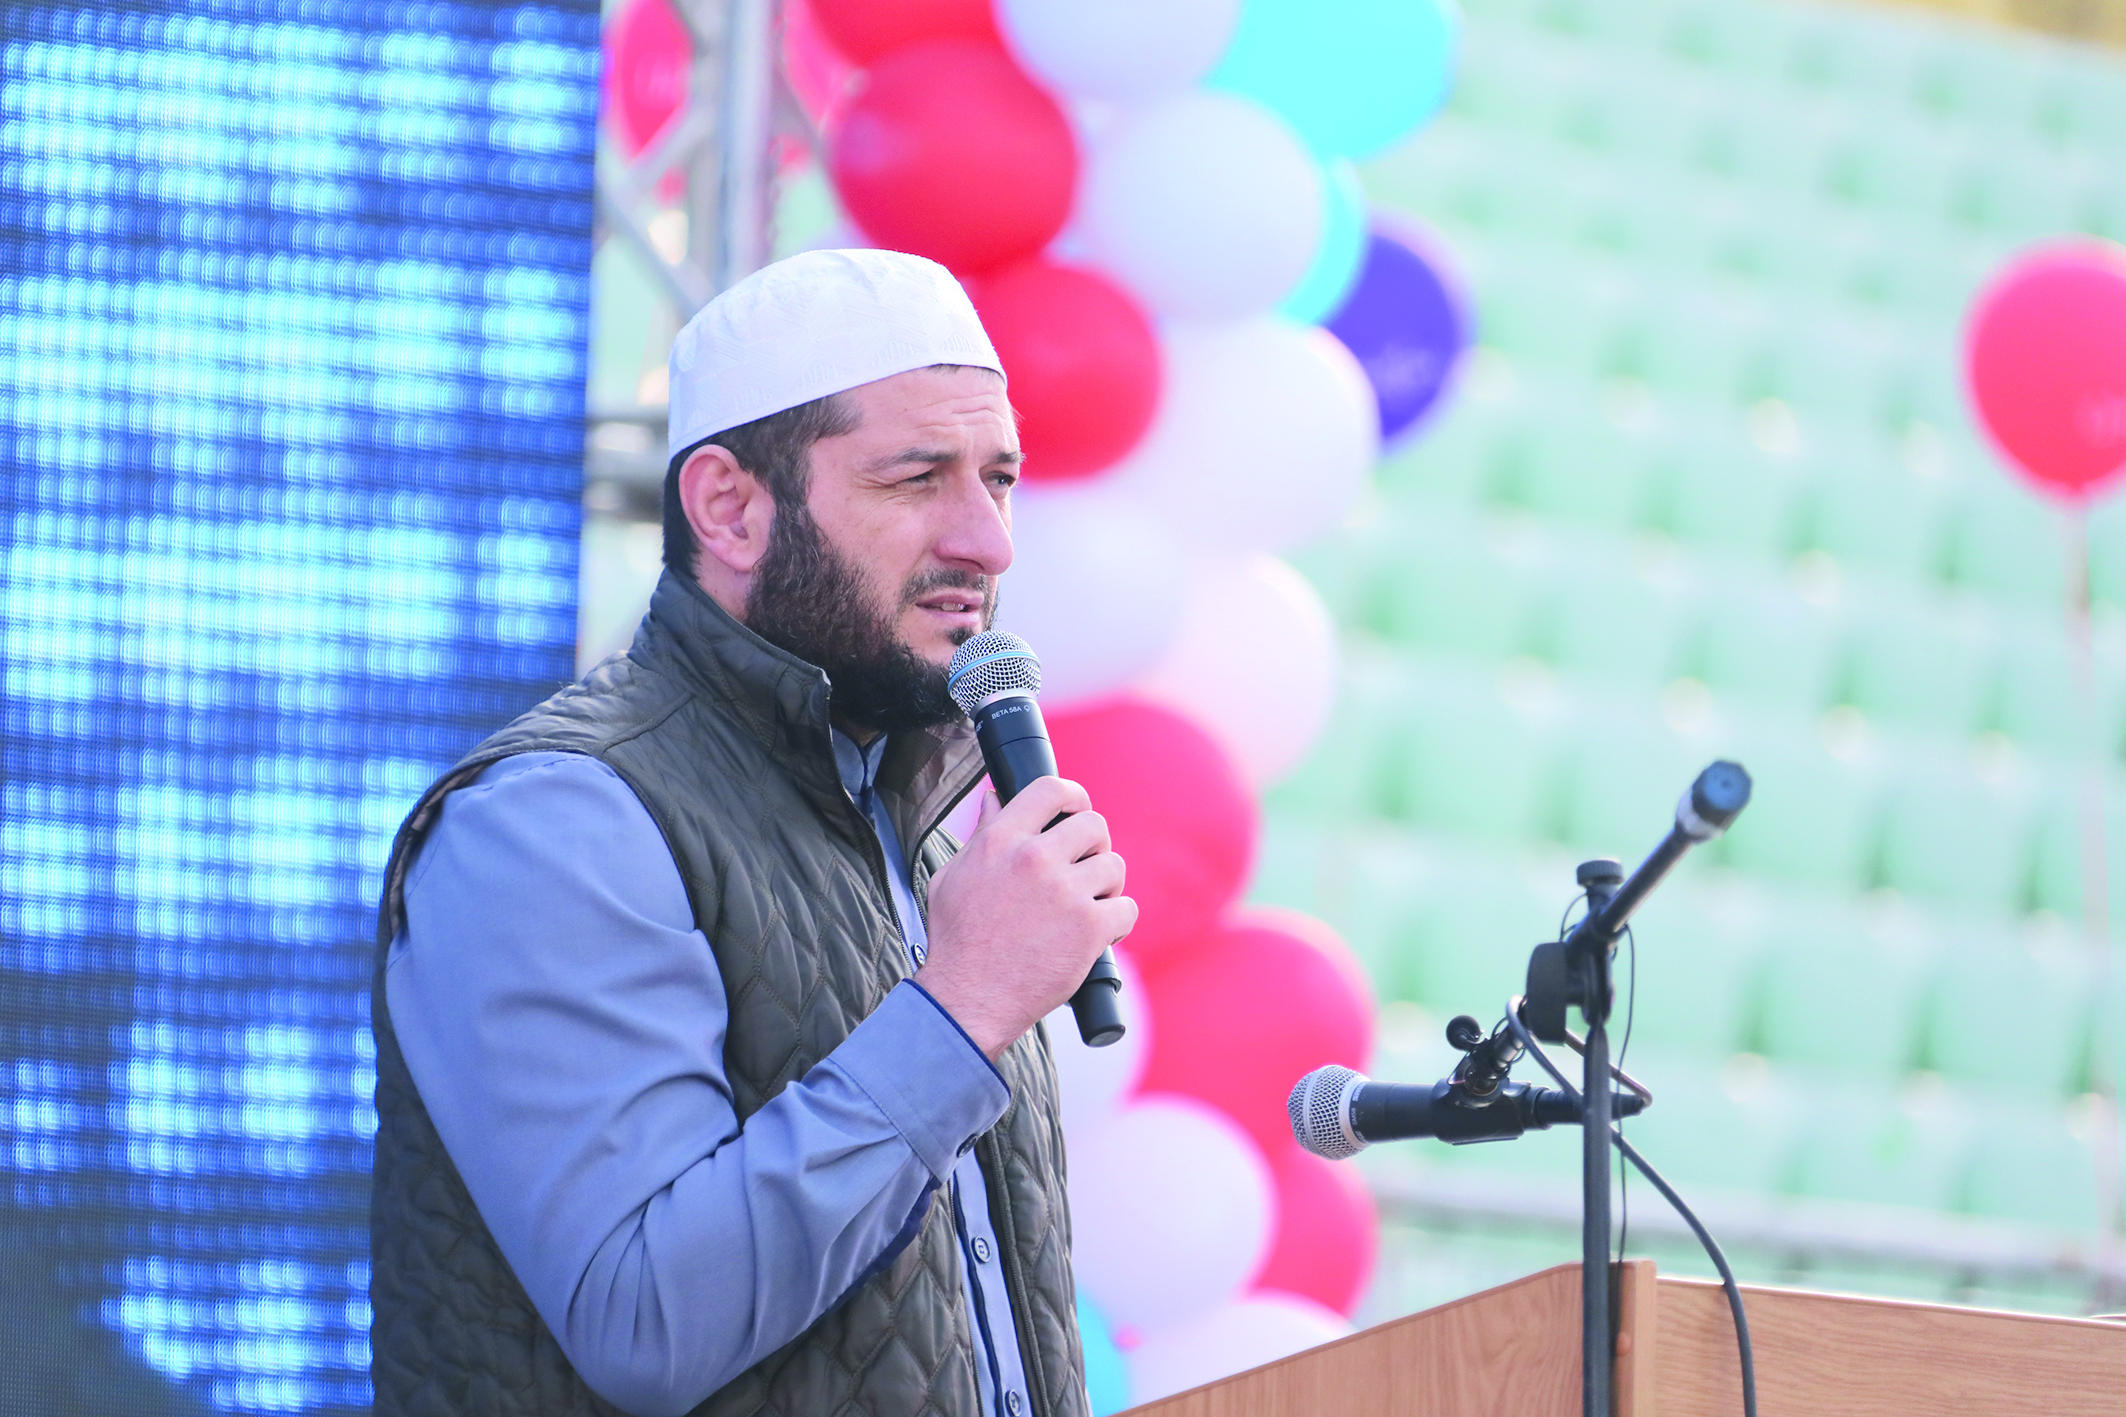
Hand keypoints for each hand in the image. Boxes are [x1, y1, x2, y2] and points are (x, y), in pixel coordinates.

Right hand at [916, 777, 1135, 1059]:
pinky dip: (1118, 922)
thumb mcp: (953, 876)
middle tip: (1083, 869)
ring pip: (1114, 865)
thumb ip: (980, 834)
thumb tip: (994, 798)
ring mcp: (1065, 893)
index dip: (1073, 796)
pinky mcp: (1089, 928)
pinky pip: (1127, 908)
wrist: (968, 1000)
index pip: (1051, 789)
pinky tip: (1098, 934)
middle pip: (1093, 824)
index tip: (1077, 810)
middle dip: (1094, 846)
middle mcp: (1034, 859)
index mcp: (1000, 841)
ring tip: (1087, 906)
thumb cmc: (958, 941)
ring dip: (1106, 885)